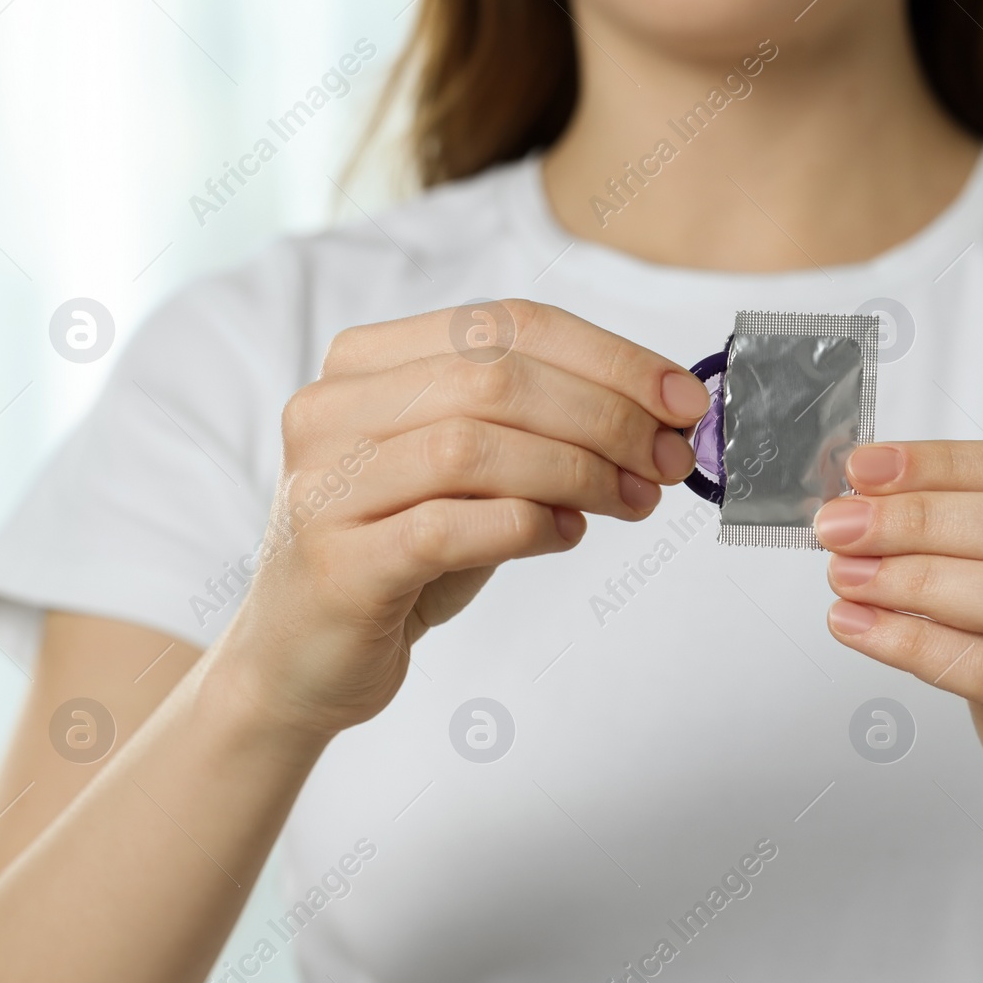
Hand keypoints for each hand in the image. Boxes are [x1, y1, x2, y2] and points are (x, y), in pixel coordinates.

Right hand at [217, 299, 708, 737]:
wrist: (301, 658)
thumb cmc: (400, 554)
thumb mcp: (472, 476)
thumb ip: (540, 434)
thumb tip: (657, 421)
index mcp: (367, 362)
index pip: (504, 323)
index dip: (608, 356)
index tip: (681, 399)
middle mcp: (333, 409)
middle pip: (495, 377)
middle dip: (606, 415)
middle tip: (669, 459)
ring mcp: (326, 484)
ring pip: (473, 445)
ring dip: (577, 470)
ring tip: (631, 500)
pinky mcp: (338, 561)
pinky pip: (450, 525)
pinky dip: (527, 524)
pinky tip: (566, 535)